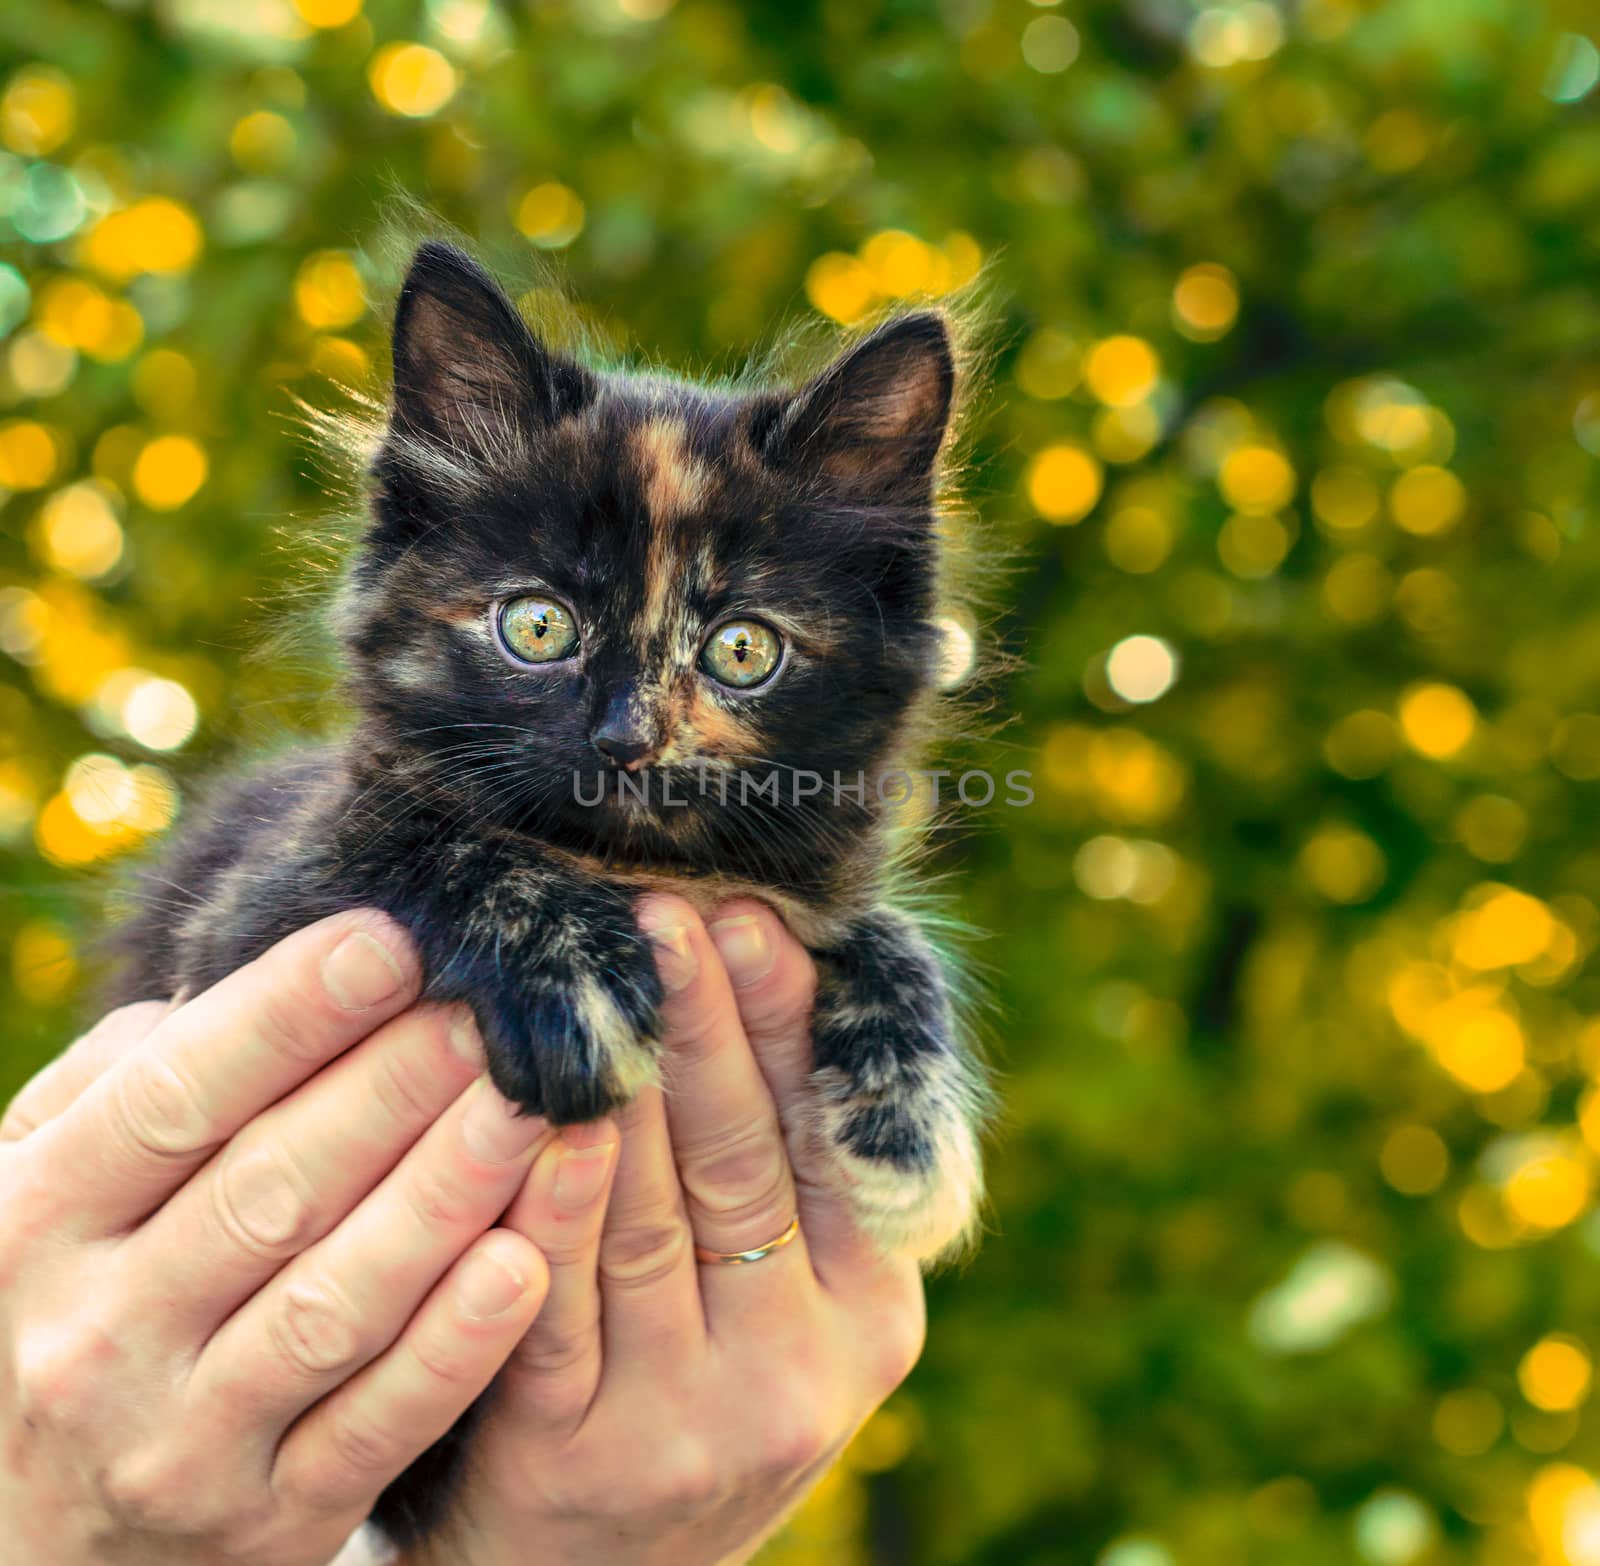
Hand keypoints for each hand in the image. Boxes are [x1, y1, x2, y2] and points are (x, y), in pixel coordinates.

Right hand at [0, 912, 555, 1565]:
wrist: (25, 1541)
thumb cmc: (69, 1303)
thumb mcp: (47, 1193)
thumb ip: (126, 1085)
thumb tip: (251, 985)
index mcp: (35, 1221)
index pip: (174, 1096)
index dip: (289, 1011)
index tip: (395, 941)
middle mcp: (95, 1334)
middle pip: (273, 1187)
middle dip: (399, 1088)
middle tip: (501, 1014)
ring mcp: (179, 1440)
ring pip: (336, 1302)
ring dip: (449, 1196)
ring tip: (538, 1110)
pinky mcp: (267, 1523)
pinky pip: (375, 1427)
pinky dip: (454, 1349)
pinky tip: (527, 1264)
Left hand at [407, 898, 926, 1565]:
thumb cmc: (706, 1383)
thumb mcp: (797, 1300)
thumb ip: (799, 1175)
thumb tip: (780, 973)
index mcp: (873, 1314)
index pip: (825, 1139)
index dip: (785, 1023)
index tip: (749, 918)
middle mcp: (799, 1374)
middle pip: (742, 1162)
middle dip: (703, 1025)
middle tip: (666, 911)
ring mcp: (688, 1425)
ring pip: (650, 1221)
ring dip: (623, 1085)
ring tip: (598, 973)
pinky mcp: (576, 1462)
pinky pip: (556, 1309)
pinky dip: (547, 1205)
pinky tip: (538, 1118)